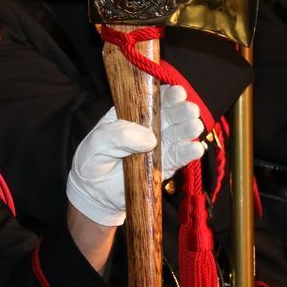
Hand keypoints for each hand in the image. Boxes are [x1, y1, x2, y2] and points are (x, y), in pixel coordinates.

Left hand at [66, 85, 203, 225]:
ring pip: (176, 135)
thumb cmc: (92, 162)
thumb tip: (149, 138)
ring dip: (187, 130)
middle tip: (191, 110)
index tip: (176, 92)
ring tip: (195, 126)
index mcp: (131, 114)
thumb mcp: (96, 144)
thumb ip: (117, 136)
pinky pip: (177, 159)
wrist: (94, 193)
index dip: (165, 94)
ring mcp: (158, 147)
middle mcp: (148, 127)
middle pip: (169, 115)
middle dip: (181, 111)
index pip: (150, 99)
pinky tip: (195, 148)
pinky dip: (187, 153)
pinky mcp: (163, 167)